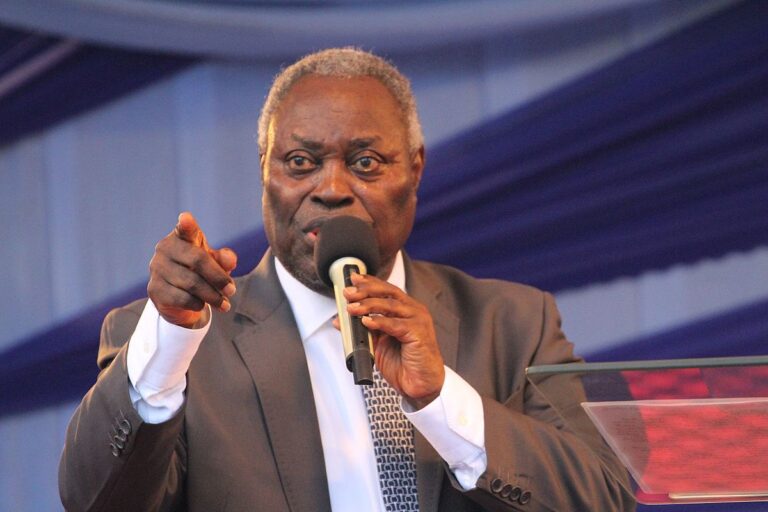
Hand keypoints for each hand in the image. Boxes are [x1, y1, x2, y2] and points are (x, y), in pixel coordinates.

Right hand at [147, 212, 237, 327]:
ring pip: (191, 283)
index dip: (186, 225)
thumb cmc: (200, 273)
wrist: (179, 300)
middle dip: (218, 278)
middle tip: (232, 290)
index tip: (186, 219)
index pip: (185, 229)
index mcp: (181, 237)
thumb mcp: (215, 264)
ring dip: (212, 296)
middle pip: (198, 261)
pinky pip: (182, 298)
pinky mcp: (154, 289)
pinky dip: (198, 304)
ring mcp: (157, 269)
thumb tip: (230, 260)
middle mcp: (165, 249)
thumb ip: (224, 259)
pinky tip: (202, 306)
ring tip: (224, 304)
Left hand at [342, 273, 444, 408]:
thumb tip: (339, 321)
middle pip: (388, 293)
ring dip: (368, 305)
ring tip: (352, 308)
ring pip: (390, 306)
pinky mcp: (419, 334)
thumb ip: (360, 329)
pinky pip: (395, 325)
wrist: (420, 385)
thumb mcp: (376, 343)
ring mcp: (418, 321)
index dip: (369, 282)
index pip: (386, 290)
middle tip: (348, 293)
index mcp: (406, 310)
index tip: (353, 278)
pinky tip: (366, 322)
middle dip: (366, 290)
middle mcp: (414, 311)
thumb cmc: (403, 363)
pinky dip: (379, 322)